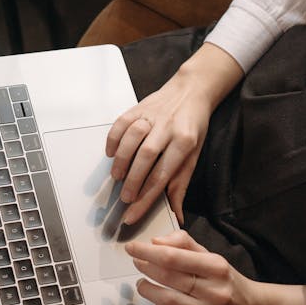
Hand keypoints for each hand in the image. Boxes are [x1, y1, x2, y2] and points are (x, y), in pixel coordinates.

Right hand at [106, 44, 242, 224]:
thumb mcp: (194, 155)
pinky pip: (121, 123)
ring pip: (132, 138)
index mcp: (185, 142)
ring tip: (117, 176)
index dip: (146, 199)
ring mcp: (152, 115)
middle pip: (146, 157)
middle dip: (133, 181)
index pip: (162, 175)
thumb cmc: (193, 125)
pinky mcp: (139, 107)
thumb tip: (177, 213)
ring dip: (122, 160)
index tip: (132, 214)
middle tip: (125, 198)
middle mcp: (168, 127)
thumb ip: (181, 184)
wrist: (192, 89)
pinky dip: (113, 139)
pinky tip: (111, 153)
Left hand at [125, 230, 256, 304]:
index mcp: (217, 267)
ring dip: (148, 291)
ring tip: (142, 284)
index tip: (132, 248)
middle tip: (137, 263)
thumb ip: (184, 245)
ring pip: (169, 301)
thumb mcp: (211, 257)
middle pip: (169, 278)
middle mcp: (216, 291)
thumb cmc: (226, 282)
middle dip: (146, 268)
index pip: (174, 257)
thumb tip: (155, 242)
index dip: (148, 252)